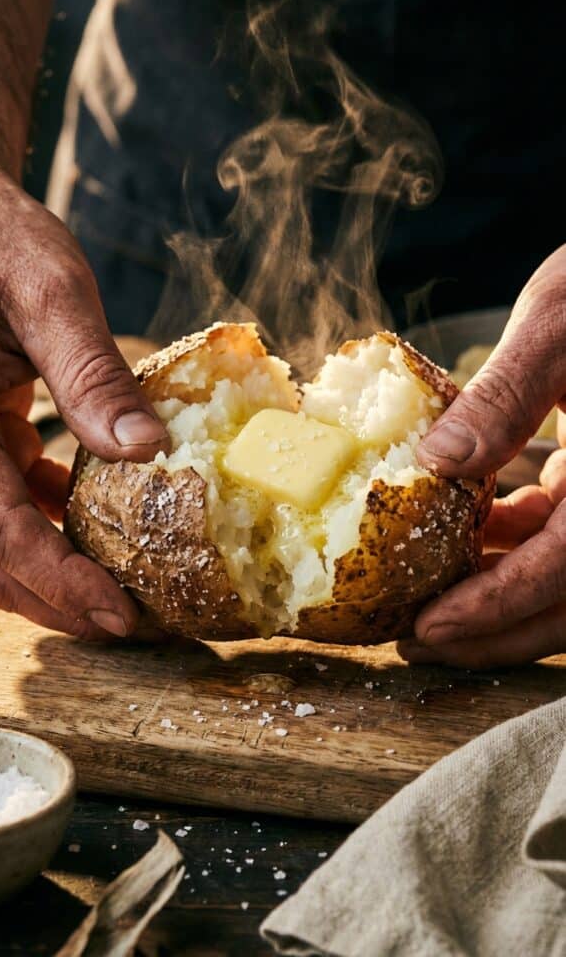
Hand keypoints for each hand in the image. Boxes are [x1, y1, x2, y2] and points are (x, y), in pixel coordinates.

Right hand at [0, 168, 169, 639]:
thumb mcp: (44, 290)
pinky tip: (88, 516)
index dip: (55, 582)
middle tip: (130, 622)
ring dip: (50, 570)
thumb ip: (88, 371)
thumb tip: (146, 450)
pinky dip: (42, 522)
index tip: (116, 615)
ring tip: (118, 588)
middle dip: (55, 598)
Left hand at [398, 246, 565, 667]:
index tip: (429, 627)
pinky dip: (513, 547)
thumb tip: (436, 461)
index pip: (563, 571)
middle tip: (416, 641)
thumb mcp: (561, 328)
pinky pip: (563, 538)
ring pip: (565, 577)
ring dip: (498, 594)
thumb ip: (505, 397)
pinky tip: (462, 534)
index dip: (496, 608)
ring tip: (426, 600)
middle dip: (493, 631)